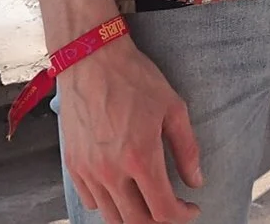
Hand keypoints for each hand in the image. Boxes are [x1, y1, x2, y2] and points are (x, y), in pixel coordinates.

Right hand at [57, 40, 203, 223]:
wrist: (92, 60)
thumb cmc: (135, 79)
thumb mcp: (173, 108)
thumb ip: (187, 149)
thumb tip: (196, 181)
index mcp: (141, 158)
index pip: (162, 210)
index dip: (181, 216)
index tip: (191, 208)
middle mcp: (111, 172)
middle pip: (136, 221)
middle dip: (160, 220)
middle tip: (173, 207)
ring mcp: (88, 171)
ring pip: (112, 217)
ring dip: (134, 216)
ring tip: (149, 200)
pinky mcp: (73, 166)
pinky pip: (92, 201)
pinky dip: (110, 204)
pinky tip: (123, 189)